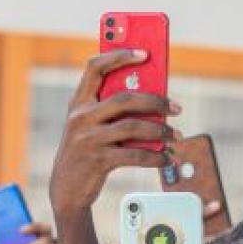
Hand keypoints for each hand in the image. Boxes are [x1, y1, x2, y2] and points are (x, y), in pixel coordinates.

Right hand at [48, 51, 177, 215]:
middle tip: (176, 107)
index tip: (145, 53)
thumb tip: (154, 100)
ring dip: (160, 130)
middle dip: (156, 101)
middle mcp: (81, 117)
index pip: (95, 67)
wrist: (66, 190)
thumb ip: (111, 110)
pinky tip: (166, 157)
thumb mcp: (89, 126)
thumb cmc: (85, 152)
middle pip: (124, 98)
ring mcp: (88, 139)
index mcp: (78, 102)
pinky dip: (155, 156)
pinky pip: (135, 154)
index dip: (119, 55)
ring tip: (175, 135)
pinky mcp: (98, 160)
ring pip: (133, 126)